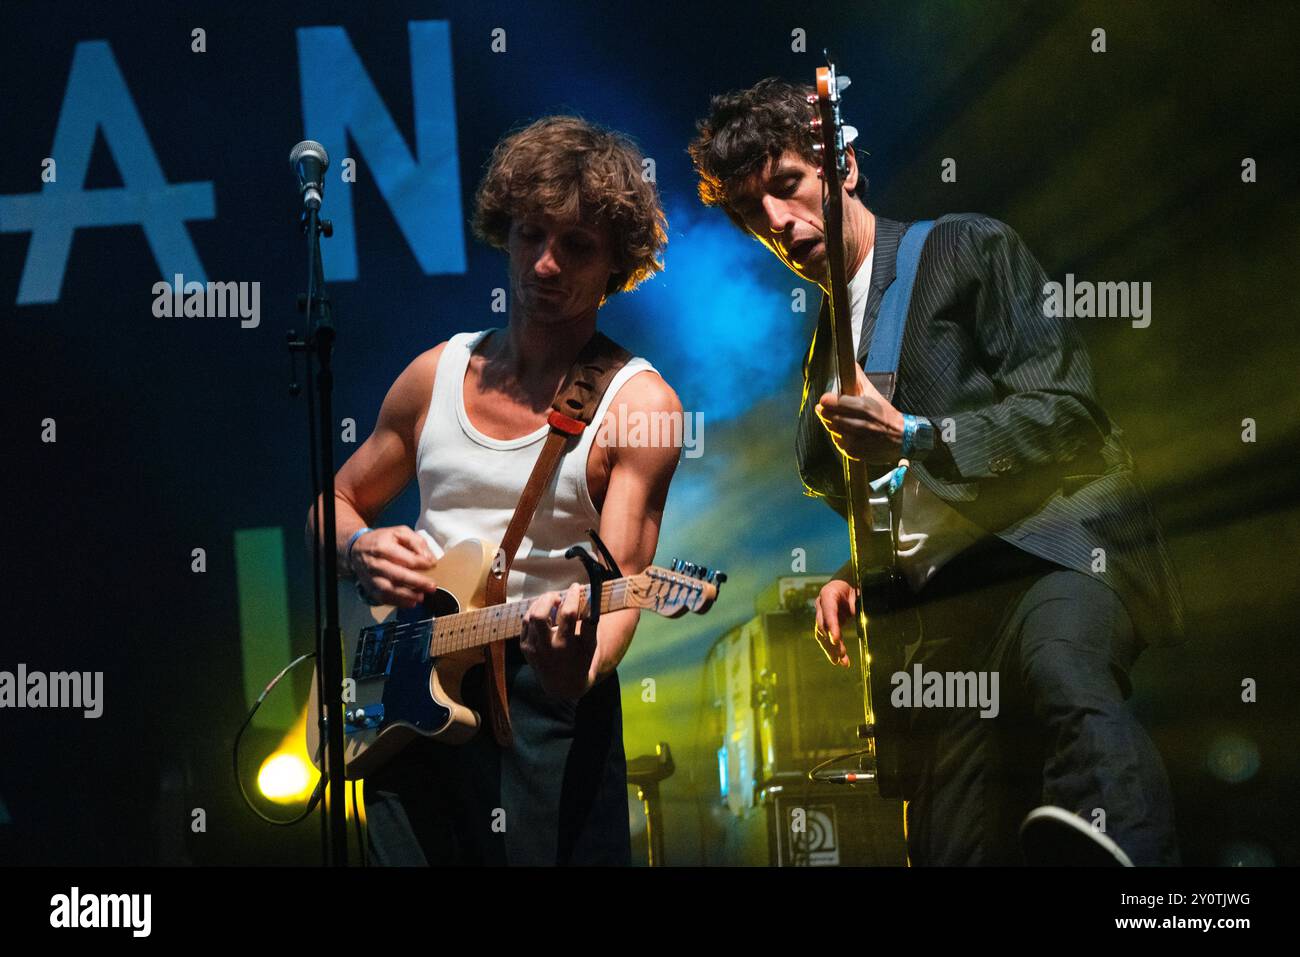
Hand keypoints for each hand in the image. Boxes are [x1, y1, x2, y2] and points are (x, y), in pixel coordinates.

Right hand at [350, 526, 436, 607]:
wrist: (357, 549)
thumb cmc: (382, 540)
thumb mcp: (400, 532)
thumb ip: (417, 542)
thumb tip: (429, 559)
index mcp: (383, 547)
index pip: (405, 558)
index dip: (422, 563)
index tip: (432, 565)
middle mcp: (375, 563)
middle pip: (397, 575)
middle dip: (417, 582)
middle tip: (431, 586)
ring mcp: (371, 578)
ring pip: (389, 590)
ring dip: (407, 596)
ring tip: (421, 597)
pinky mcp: (370, 588)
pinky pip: (383, 598)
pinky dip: (398, 603)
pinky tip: (410, 602)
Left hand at [521, 583, 596, 698]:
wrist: (564, 685)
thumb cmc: (582, 660)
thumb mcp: (592, 645)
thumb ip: (592, 622)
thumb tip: (592, 595)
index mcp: (566, 646)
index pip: (568, 614)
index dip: (572, 596)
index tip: (576, 586)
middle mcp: (547, 648)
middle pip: (540, 615)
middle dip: (549, 598)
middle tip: (559, 595)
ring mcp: (533, 649)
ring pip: (531, 616)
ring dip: (541, 603)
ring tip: (552, 601)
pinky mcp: (525, 647)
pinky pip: (525, 622)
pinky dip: (534, 611)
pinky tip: (544, 610)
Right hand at [813, 577, 856, 667]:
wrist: (846, 583)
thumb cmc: (854, 586)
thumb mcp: (858, 593)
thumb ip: (858, 605)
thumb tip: (862, 620)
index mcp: (829, 592)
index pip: (828, 610)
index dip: (832, 625)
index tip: (836, 639)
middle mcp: (821, 604)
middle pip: (823, 625)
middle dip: (831, 642)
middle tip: (840, 655)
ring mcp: (821, 614)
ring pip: (822, 634)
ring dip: (830, 649)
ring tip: (840, 662)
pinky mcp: (825, 623)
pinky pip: (825, 638)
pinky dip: (832, 649)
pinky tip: (839, 660)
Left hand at [816, 365, 904, 463]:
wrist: (902, 438)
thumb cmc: (886, 414)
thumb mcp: (874, 393)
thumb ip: (859, 378)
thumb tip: (849, 362)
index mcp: (863, 406)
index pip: (831, 401)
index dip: (828, 399)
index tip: (829, 399)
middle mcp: (858, 424)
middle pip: (828, 415)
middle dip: (829, 412)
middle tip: (836, 410)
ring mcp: (855, 440)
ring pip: (831, 429)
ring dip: (834, 425)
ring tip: (846, 422)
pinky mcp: (853, 452)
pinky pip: (837, 442)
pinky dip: (841, 437)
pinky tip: (851, 434)